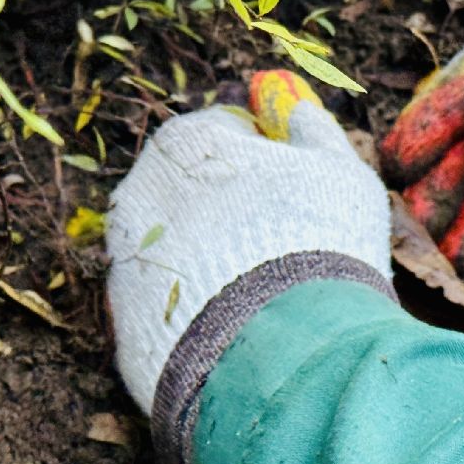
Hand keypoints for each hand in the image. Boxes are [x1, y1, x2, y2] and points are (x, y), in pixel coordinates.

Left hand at [106, 73, 390, 414]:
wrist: (282, 351)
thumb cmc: (318, 243)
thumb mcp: (339, 172)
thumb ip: (316, 133)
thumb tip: (301, 112)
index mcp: (187, 142)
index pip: (224, 130)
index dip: (263, 155)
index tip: (292, 184)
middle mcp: (140, 194)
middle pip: (190, 189)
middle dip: (229, 208)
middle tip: (281, 242)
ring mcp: (124, 260)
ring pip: (175, 249)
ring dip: (210, 260)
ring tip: (264, 293)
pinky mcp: (124, 323)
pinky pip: (167, 305)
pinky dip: (195, 311)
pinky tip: (239, 327)